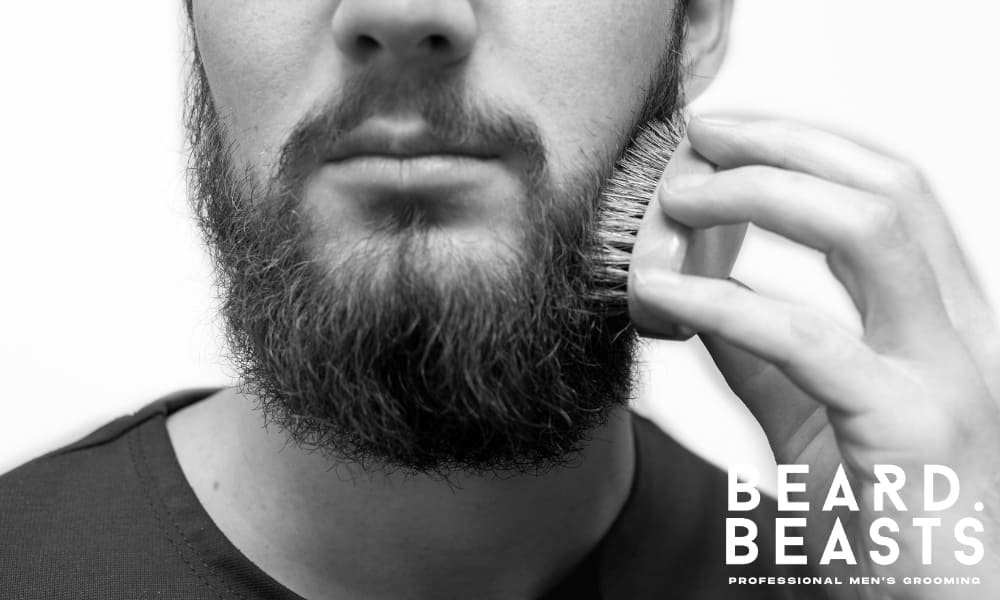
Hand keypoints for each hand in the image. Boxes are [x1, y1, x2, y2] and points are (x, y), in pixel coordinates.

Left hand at [629, 115, 999, 597]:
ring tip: (682, 194)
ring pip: (868, 228)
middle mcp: (962, 331)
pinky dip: (721, 300)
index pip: (892, 194)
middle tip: (702, 134)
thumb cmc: (885, 522)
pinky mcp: (910, 426)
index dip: (810, 147)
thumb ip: (763, 359)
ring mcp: (946, 373)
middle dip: (786, 143)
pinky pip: (803, 337)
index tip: (732, 134)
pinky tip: (659, 290)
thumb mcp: (813, 423)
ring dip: (763, 192)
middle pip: (888, 185)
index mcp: (944, 322)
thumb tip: (705, 296)